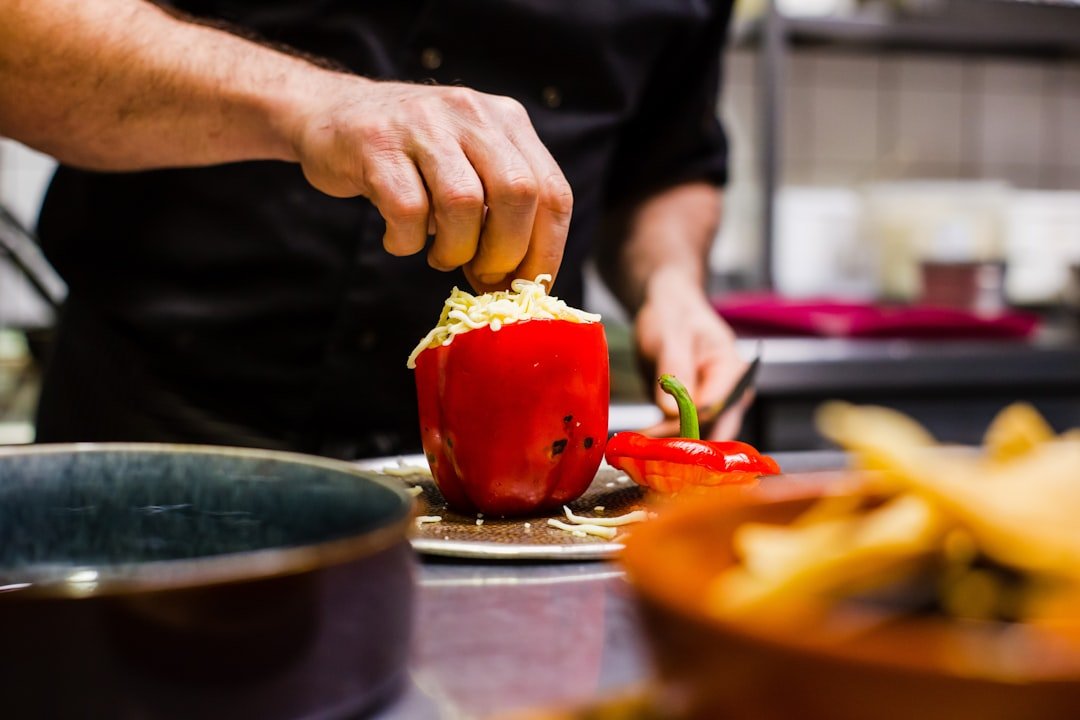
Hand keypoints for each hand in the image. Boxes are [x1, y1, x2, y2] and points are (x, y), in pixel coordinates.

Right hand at [292, 77, 572, 291]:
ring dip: (455, 249)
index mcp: (507, 120)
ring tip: (439, 255)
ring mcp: (423, 124)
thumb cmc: (411, 157)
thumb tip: (522, 282)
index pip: (552, 190)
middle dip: (505, 252)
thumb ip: (501, 209)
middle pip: (518, 193)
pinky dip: (407, 242)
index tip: (529, 285)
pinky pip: (407, 211)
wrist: (331, 114)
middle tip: (483, 275)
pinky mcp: (376, 145)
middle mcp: (471, 114)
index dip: (546, 249)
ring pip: (464, 203)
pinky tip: (400, 239)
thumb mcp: (469, 164)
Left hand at [633, 269, 747, 439]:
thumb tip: (673, 411)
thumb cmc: (674, 315)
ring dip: (671, 446)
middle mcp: (729, 394)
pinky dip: (664, 440)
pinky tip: (643, 441)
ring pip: (698, 438)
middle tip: (649, 452)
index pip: (716, 411)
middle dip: (682, 445)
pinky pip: (682, 434)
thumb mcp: (671, 337)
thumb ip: (675, 371)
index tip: (660, 438)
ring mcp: (712, 406)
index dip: (689, 428)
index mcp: (732, 373)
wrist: (668, 310)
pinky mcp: (693, 413)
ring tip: (640, 446)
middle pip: (713, 432)